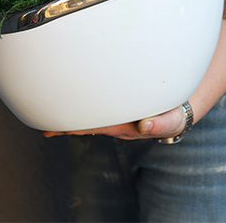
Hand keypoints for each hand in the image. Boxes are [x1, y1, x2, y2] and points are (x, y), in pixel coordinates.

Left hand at [42, 104, 186, 140]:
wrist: (182, 106)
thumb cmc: (176, 113)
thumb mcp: (175, 119)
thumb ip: (163, 123)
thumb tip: (145, 126)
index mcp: (125, 127)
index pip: (95, 126)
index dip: (75, 126)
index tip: (57, 126)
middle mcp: (116, 123)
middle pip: (86, 124)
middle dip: (65, 124)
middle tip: (43, 122)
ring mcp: (116, 115)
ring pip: (90, 115)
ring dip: (71, 114)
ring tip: (50, 112)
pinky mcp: (118, 103)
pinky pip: (96, 104)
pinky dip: (82, 103)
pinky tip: (73, 98)